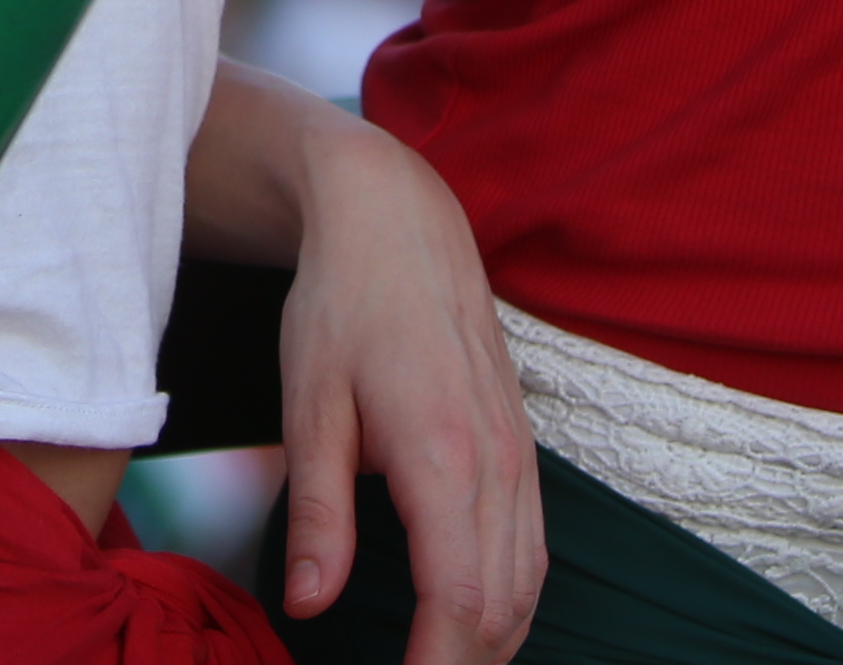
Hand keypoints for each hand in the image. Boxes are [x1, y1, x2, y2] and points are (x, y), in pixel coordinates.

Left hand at [274, 115, 543, 664]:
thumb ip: (318, 513)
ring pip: (528, 587)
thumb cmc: (342, 306)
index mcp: (442, 456)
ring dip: (489, 646)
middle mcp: (497, 463)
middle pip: (502, 610)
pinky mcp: (521, 448)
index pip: (459, 602)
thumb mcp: (310, 406)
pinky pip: (533, 550)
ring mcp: (519, 456)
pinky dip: (508, 603)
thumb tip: (309, 606)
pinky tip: (470, 624)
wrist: (397, 221)